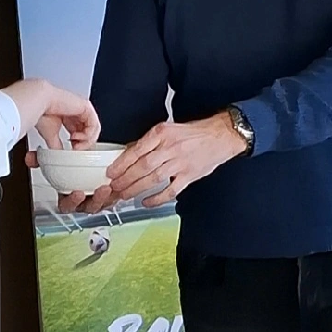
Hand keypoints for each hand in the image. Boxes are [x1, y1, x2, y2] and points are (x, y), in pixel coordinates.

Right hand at [34, 84, 100, 150]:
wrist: (39, 104)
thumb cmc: (41, 113)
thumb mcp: (51, 135)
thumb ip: (57, 145)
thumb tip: (60, 156)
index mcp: (68, 117)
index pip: (80, 132)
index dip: (79, 144)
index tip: (72, 150)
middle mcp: (76, 112)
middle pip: (89, 131)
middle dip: (83, 144)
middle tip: (75, 149)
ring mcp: (82, 109)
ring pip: (94, 129)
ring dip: (86, 141)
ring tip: (76, 144)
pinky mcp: (86, 107)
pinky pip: (94, 124)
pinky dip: (88, 134)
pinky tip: (78, 137)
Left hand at [106, 113, 246, 207]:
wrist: (220, 136)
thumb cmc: (194, 133)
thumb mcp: (168, 129)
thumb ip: (149, 142)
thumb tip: (128, 154)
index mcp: (162, 133)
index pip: (137, 150)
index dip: (122, 163)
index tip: (112, 171)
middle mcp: (170, 147)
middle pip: (143, 166)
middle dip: (125, 178)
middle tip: (114, 186)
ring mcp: (180, 163)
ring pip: (153, 178)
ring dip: (136, 188)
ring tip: (124, 195)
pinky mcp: (189, 175)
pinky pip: (170, 191)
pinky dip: (156, 198)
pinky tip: (146, 202)